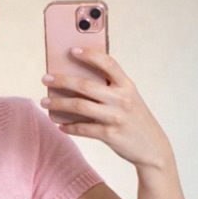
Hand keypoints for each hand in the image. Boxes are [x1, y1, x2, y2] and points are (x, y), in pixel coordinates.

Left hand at [41, 48, 172, 168]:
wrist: (153, 148)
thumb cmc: (135, 119)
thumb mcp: (129, 99)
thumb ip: (110, 89)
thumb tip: (76, 82)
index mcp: (127, 86)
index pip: (108, 63)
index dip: (89, 55)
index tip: (72, 50)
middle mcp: (122, 99)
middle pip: (85, 85)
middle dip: (61, 80)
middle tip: (45, 78)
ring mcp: (115, 117)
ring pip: (79, 106)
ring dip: (58, 103)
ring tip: (44, 102)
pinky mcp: (109, 135)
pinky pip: (82, 129)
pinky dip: (68, 127)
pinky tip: (60, 125)